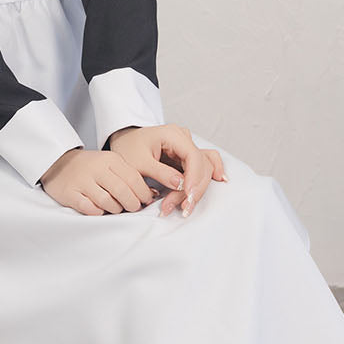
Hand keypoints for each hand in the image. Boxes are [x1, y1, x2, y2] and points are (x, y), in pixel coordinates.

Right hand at [38, 147, 157, 215]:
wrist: (58, 163)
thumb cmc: (91, 167)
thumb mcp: (110, 164)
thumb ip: (129, 177)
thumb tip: (153, 194)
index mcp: (110, 159)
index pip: (133, 178)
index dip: (144, 193)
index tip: (147, 201)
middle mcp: (97, 168)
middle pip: (122, 191)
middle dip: (133, 204)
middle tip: (134, 208)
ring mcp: (82, 181)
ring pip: (107, 202)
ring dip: (116, 210)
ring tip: (117, 209)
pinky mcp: (70, 193)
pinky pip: (90, 209)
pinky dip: (98, 212)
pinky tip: (100, 210)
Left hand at [107, 124, 226, 218]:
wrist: (123, 143)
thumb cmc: (128, 149)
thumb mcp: (137, 162)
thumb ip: (160, 172)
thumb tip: (181, 184)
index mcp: (172, 134)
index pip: (192, 156)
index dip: (194, 178)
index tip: (188, 197)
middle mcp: (183, 138)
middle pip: (201, 165)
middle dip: (193, 189)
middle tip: (181, 209)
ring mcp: (187, 147)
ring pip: (203, 168)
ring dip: (196, 189)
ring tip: (183, 207)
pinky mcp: (187, 156)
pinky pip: (204, 164)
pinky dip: (210, 173)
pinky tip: (220, 179)